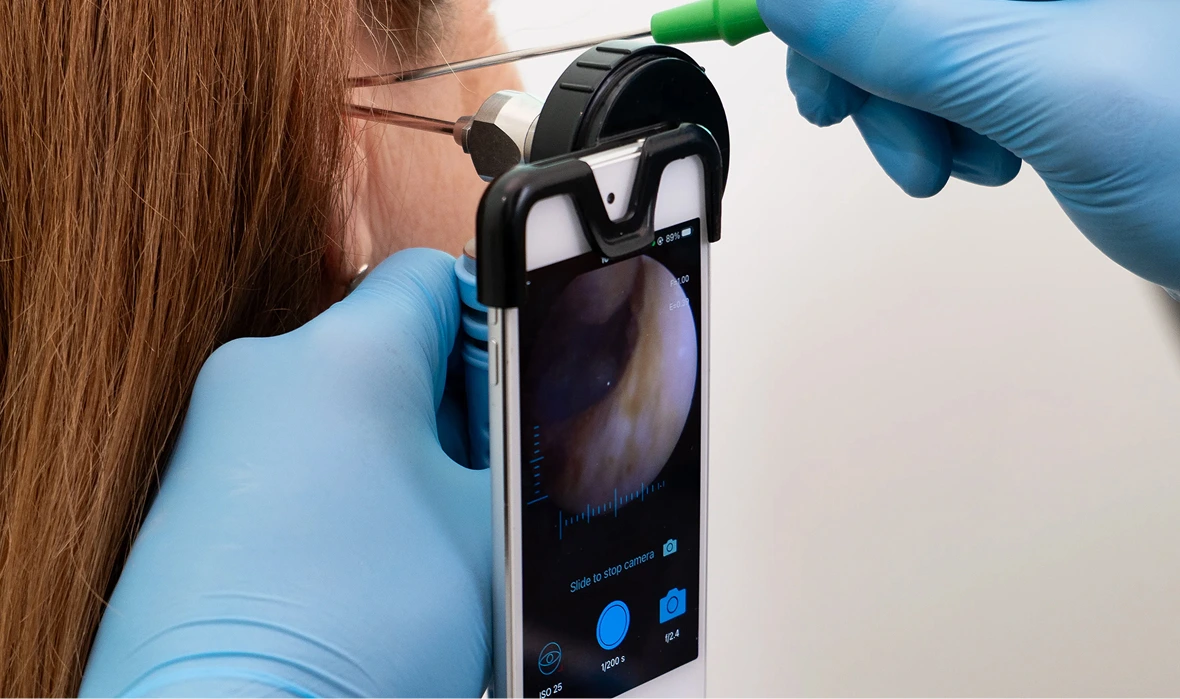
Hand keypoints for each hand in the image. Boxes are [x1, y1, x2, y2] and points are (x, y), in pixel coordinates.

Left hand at [80, 249, 490, 696]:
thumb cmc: (353, 634)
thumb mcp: (495, 529)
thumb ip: (529, 450)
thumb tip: (537, 421)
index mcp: (346, 354)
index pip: (440, 275)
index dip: (497, 326)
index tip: (517, 390)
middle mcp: (267, 372)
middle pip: (395, 346)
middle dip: (455, 410)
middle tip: (484, 488)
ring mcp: (220, 431)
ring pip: (348, 408)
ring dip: (403, 457)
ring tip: (426, 541)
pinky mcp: (196, 490)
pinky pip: (296, 456)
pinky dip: (345, 489)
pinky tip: (370, 563)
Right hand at [758, 0, 1179, 290]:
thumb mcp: (1046, 84)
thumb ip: (903, 28)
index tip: (788, 30)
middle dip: (862, 51)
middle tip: (849, 111)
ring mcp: (1055, 9)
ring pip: (916, 24)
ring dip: (900, 98)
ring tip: (946, 158)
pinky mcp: (1050, 45)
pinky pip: (950, 61)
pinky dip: (939, 115)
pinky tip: (981, 153)